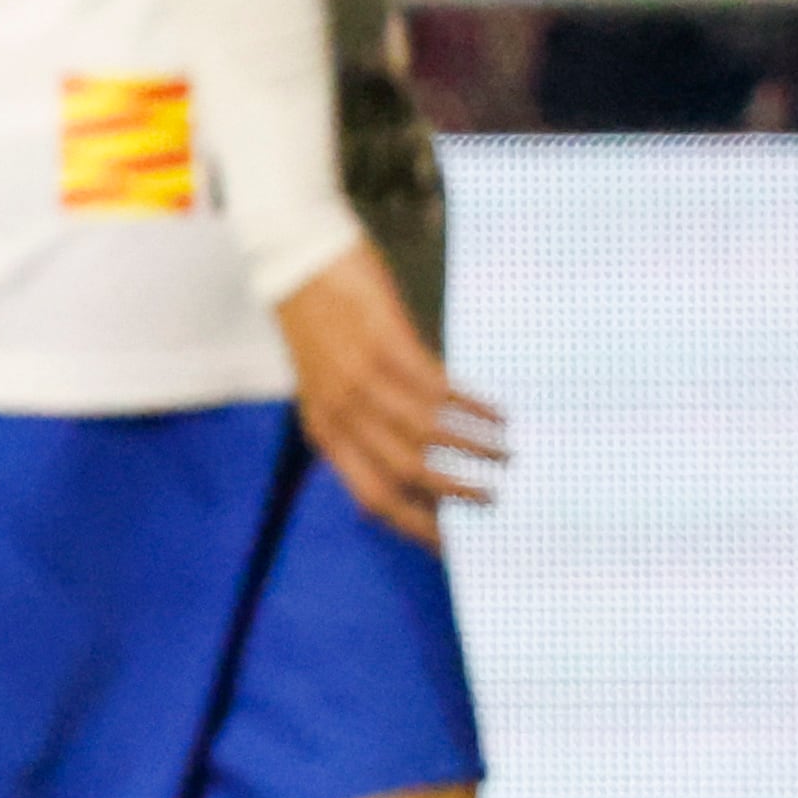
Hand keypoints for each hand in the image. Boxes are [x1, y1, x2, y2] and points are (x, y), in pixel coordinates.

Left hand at [273, 243, 503, 549]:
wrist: (290, 254)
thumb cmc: (315, 321)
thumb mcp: (324, 383)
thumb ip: (357, 423)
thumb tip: (407, 463)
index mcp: (324, 431)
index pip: (372, 497)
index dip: (415, 525)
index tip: (452, 543)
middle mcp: (341, 413)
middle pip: (404, 477)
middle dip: (454, 496)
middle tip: (492, 503)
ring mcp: (363, 379)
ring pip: (428, 435)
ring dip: (475, 450)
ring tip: (506, 457)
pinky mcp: (386, 344)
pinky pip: (439, 390)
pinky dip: (473, 408)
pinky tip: (498, 416)